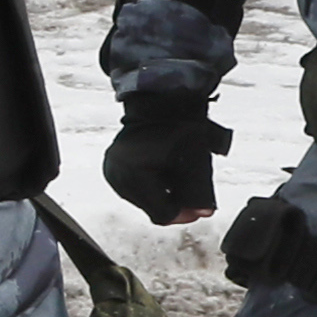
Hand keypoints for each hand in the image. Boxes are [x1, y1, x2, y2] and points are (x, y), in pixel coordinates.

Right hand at [101, 90, 229, 225]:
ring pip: (143, 200)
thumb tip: (205, 213)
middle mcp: (118, 176)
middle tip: (189, 187)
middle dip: (173, 201)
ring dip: (162, 193)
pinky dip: (151, 185)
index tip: (199, 207)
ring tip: (174, 172)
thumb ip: (199, 189)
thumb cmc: (177, 125)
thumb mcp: (195, 157)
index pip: (162, 213)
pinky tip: (161, 170)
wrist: (156, 102)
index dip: (184, 213)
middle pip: (152, 208)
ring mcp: (112, 173)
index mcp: (134, 174)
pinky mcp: (111, 170)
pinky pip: (134, 189)